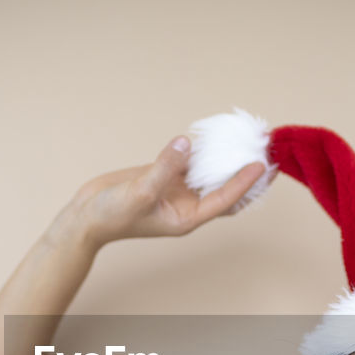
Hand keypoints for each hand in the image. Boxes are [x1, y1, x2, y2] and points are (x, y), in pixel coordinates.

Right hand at [55, 135, 268, 248]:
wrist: (86, 216)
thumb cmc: (112, 215)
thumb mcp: (139, 192)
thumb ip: (164, 167)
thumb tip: (186, 143)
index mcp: (187, 218)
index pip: (225, 201)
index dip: (245, 184)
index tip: (262, 165)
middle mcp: (187, 205)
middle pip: (226, 189)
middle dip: (247, 174)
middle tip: (268, 153)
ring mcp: (177, 191)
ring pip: (210, 174)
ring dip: (228, 159)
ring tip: (250, 141)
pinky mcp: (165, 176)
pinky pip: (191, 162)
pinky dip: (204, 150)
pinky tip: (217, 135)